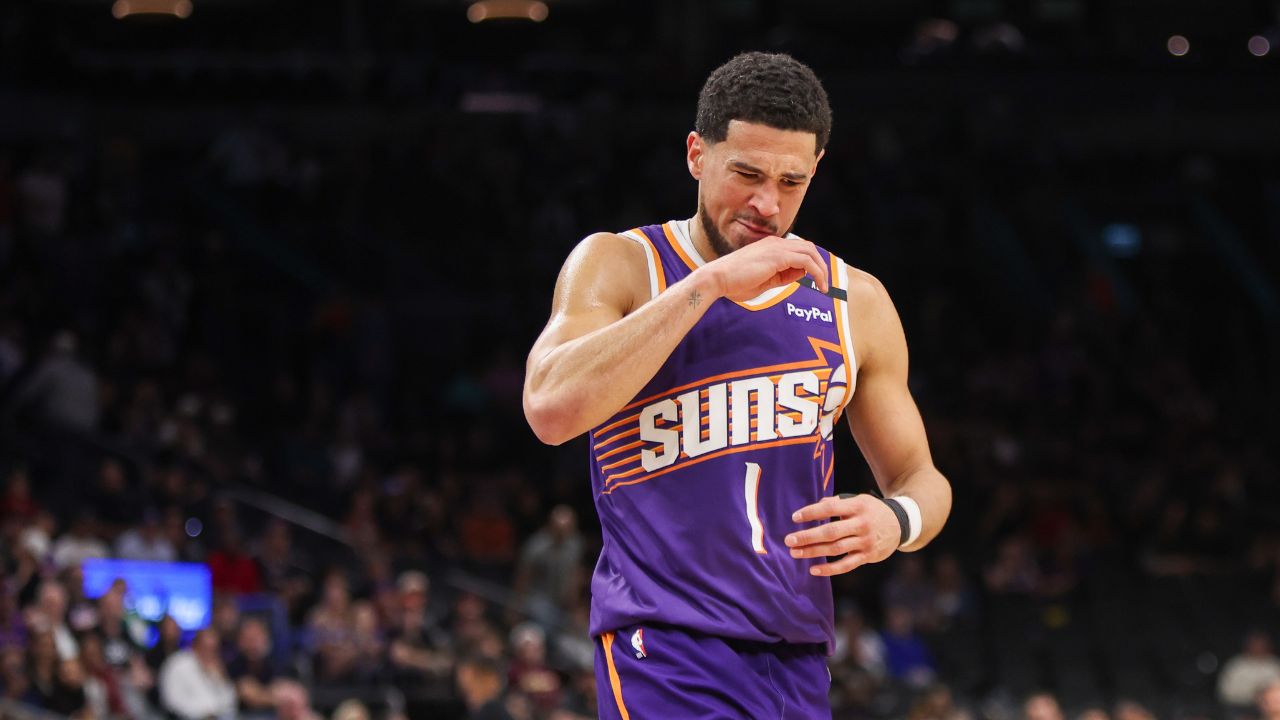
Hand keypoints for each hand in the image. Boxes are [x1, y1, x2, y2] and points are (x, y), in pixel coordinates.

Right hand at [697, 235, 828, 302]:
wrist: (717, 279)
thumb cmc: (734, 282)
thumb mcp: (764, 281)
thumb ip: (782, 276)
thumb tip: (800, 275)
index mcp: (770, 246)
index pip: (797, 250)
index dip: (808, 264)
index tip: (810, 281)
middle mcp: (775, 243)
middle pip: (808, 247)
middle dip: (820, 264)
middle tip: (824, 283)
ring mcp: (777, 247)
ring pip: (810, 252)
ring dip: (821, 269)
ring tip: (824, 286)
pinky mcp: (778, 256)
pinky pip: (806, 261)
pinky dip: (817, 273)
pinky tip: (819, 285)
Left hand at [785, 494, 899, 575]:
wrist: (901, 524)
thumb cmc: (872, 510)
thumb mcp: (858, 500)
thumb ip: (837, 503)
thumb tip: (817, 506)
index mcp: (857, 507)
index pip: (830, 509)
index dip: (812, 513)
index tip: (795, 517)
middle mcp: (862, 524)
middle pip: (831, 532)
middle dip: (808, 537)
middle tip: (789, 540)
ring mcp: (865, 542)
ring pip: (836, 549)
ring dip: (813, 552)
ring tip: (795, 553)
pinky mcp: (868, 556)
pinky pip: (846, 565)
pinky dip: (829, 569)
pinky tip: (813, 569)